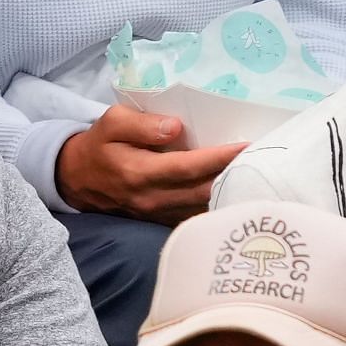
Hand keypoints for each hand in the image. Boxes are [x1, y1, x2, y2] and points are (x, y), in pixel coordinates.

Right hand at [54, 105, 245, 223]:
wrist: (77, 180)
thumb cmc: (100, 146)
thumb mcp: (110, 123)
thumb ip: (142, 124)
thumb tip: (176, 127)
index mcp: (140, 172)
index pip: (188, 167)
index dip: (220, 158)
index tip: (248, 146)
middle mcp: (153, 198)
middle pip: (204, 191)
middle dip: (236, 176)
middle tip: (267, 159)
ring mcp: (160, 214)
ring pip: (205, 209)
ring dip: (232, 194)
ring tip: (262, 175)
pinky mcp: (165, 221)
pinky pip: (199, 218)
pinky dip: (221, 206)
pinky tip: (242, 193)